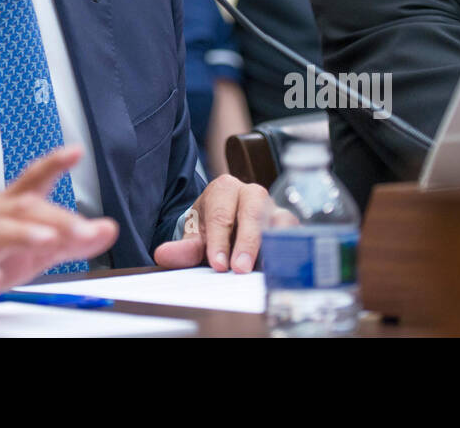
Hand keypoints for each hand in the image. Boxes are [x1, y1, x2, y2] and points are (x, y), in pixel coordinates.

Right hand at [0, 146, 118, 316]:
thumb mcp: (34, 246)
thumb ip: (72, 238)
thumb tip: (108, 228)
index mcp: (10, 208)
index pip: (32, 180)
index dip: (53, 164)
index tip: (75, 151)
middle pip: (24, 210)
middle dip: (55, 218)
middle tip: (84, 229)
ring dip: (22, 235)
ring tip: (47, 240)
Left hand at [153, 174, 295, 273]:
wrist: (229, 227)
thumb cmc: (212, 230)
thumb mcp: (195, 237)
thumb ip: (182, 248)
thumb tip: (163, 255)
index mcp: (224, 189)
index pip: (221, 213)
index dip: (219, 240)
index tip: (218, 265)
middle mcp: (252, 193)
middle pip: (253, 209)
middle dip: (247, 240)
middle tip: (240, 269)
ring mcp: (274, 208)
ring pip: (280, 219)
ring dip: (274, 243)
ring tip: (266, 267)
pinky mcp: (291, 225)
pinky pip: (296, 234)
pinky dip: (291, 249)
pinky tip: (284, 268)